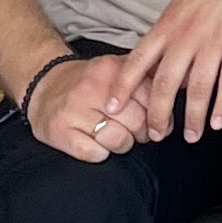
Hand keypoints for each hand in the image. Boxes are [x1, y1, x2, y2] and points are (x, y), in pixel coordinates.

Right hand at [25, 56, 152, 161]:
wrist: (44, 86)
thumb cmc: (87, 83)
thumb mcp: (115, 68)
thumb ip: (143, 75)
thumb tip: (177, 87)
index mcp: (110, 69)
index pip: (150, 97)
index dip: (159, 115)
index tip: (160, 122)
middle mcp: (92, 88)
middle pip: (137, 122)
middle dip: (142, 133)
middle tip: (138, 133)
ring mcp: (74, 111)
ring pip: (118, 140)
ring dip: (123, 145)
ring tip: (117, 138)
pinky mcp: (59, 132)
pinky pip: (94, 154)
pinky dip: (100, 154)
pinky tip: (96, 144)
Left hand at [110, 0, 221, 142]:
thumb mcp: (182, 4)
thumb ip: (171, 36)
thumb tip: (168, 70)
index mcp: (169, 24)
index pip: (139, 61)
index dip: (123, 86)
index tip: (111, 108)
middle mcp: (187, 35)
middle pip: (165, 83)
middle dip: (157, 114)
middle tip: (155, 135)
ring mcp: (214, 41)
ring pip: (198, 89)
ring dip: (192, 118)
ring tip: (191, 136)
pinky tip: (219, 122)